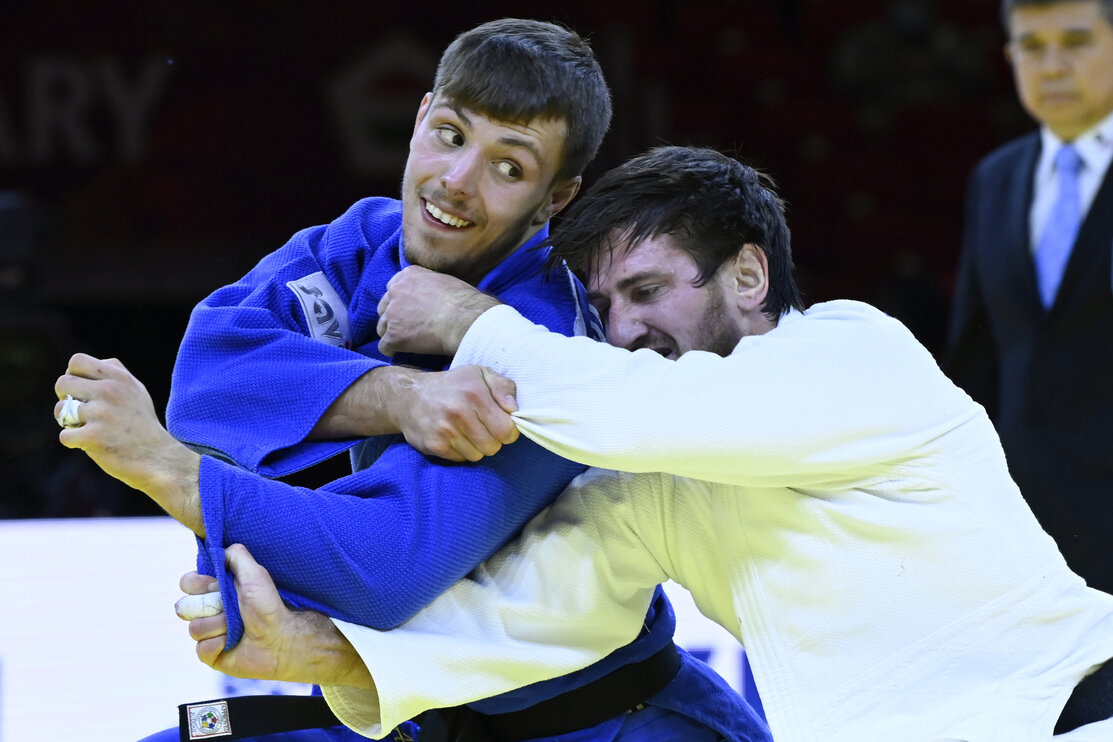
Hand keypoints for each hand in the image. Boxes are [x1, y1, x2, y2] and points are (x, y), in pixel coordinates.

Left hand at [55, 353, 203, 533]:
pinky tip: (91, 444)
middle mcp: (110, 391)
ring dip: (68, 422)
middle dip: (65, 398)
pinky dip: (74, 442)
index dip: (73, 375)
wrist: (158, 458)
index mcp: (119, 378)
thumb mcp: (137, 392)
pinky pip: (65, 435)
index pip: (77, 361)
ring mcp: (101, 413)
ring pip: (60, 410)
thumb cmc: (143, 426)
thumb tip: (83, 370)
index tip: (81, 390)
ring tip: (85, 428)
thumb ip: (114, 376)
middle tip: (80, 411)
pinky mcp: (94, 437)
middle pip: (63, 383)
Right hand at [181, 544, 373, 689]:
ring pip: (194, 628)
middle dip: (210, 606)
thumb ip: (236, 556)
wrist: (282, 638)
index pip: (187, 583)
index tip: (215, 585)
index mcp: (217, 590)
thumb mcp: (255, 574)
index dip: (197, 584)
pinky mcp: (210, 654)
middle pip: (184, 606)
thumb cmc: (269, 605)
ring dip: (220, 626)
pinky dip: (220, 644)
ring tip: (238, 626)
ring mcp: (209, 633)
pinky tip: (235, 642)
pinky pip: (201, 649)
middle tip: (230, 607)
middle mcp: (209, 610)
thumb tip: (218, 548)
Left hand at [377, 265, 500, 356]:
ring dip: (393, 333)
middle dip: (394, 317)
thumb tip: (430, 295)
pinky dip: (393, 350)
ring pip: (382, 327)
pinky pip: (384, 346)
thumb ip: (428, 284)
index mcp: (408, 275)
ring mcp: (392, 313)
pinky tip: (405, 351)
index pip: (393, 287)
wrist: (464, 320)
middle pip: (384, 307)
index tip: (411, 310)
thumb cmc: (464, 301)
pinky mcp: (393, 335)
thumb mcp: (444, 280)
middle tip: (410, 326)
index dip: (401, 301)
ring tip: (410, 341)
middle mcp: (395, 291)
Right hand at [388, 365, 518, 461]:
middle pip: (493, 447)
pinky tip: (453, 436)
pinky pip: (460, 459)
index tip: (501, 425)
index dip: (508, 431)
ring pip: (477, 455)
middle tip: (482, 428)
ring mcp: (445, 430)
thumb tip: (514, 409)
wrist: (409, 396)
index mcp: (475, 394)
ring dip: (476, 447)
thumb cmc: (452, 385)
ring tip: (466, 431)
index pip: (506, 430)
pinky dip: (460, 451)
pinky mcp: (434, 445)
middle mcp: (459, 412)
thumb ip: (503, 387)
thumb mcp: (479, 374)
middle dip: (492, 440)